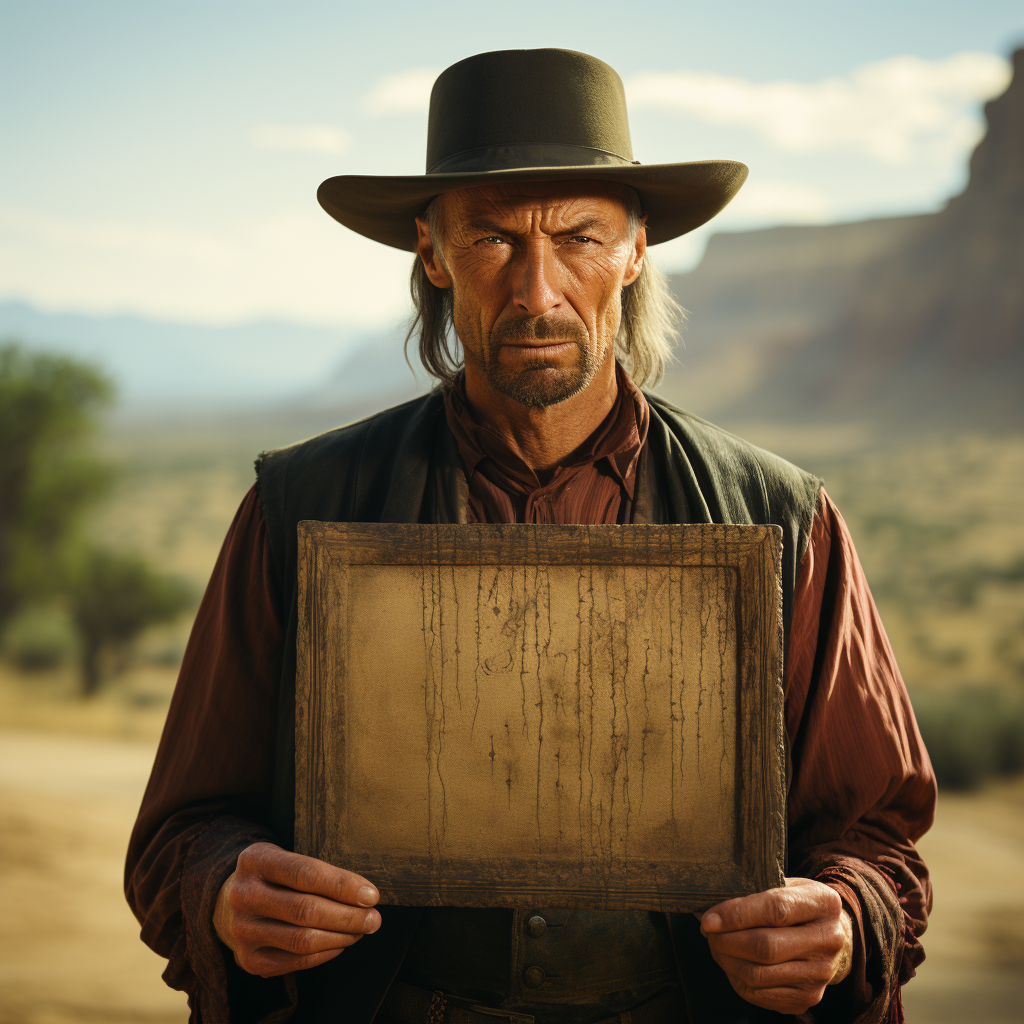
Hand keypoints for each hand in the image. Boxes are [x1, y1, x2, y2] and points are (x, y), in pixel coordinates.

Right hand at [213, 842, 380, 977]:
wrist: (226, 902)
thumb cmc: (270, 876)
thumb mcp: (284, 858)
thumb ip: (317, 873)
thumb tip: (364, 896)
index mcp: (255, 861)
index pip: (306, 874)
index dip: (343, 886)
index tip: (372, 895)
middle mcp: (244, 896)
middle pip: (306, 910)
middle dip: (348, 916)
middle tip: (374, 918)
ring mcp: (243, 931)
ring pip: (303, 940)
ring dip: (341, 937)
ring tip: (362, 930)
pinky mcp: (248, 959)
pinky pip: (297, 961)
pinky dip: (326, 953)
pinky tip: (341, 942)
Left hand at [700, 877, 852, 1014]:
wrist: (829, 935)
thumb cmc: (796, 904)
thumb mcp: (784, 884)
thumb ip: (755, 892)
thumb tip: (713, 916)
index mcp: (823, 903)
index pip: (775, 909)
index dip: (736, 915)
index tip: (709, 919)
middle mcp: (829, 940)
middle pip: (766, 947)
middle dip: (727, 941)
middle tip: (709, 933)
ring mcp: (821, 974)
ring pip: (759, 974)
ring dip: (727, 961)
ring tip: (716, 946)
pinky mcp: (808, 997)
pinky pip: (760, 995)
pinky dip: (736, 979)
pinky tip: (731, 963)